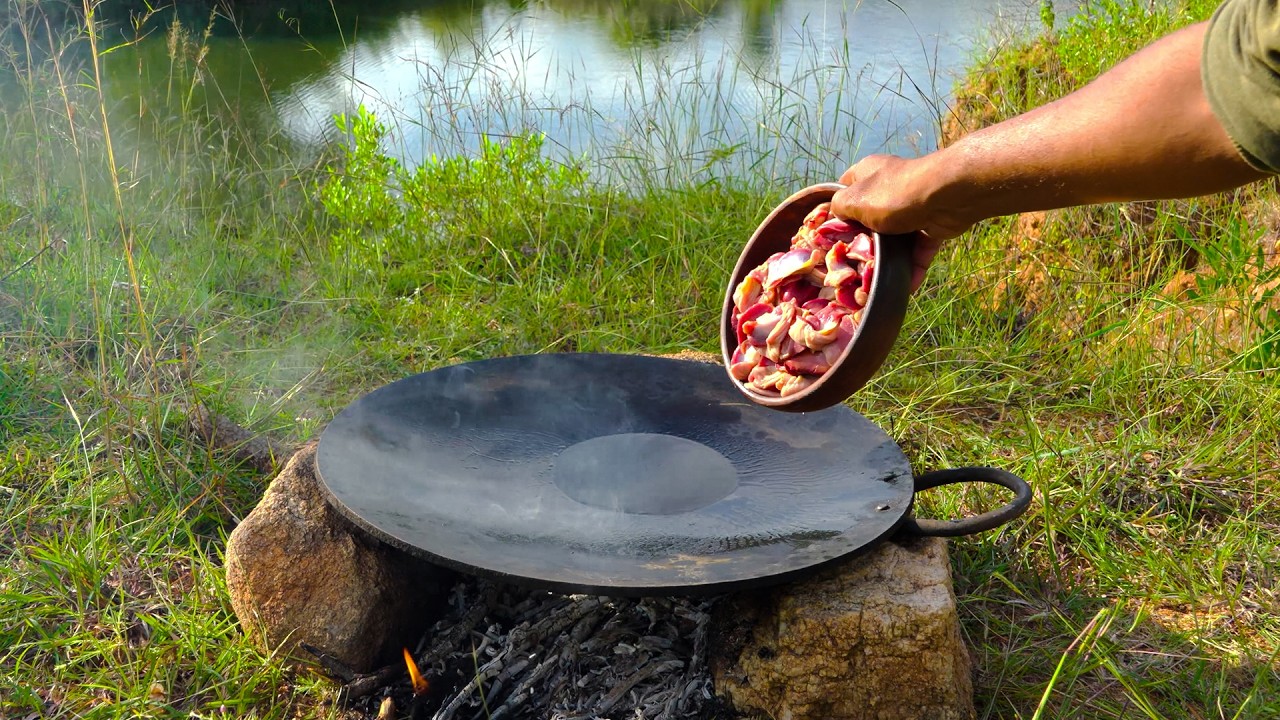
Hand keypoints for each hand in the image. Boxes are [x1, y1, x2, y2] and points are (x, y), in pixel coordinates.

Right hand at [831, 154, 969, 292]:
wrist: (945, 197)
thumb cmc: (893, 195)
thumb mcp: (855, 200)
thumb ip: (839, 208)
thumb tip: (836, 216)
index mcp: (867, 174)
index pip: (844, 190)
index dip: (835, 210)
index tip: (829, 233)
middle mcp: (889, 188)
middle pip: (869, 219)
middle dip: (863, 243)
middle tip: (852, 265)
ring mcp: (912, 207)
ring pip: (895, 238)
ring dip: (890, 260)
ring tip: (878, 281)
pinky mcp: (932, 224)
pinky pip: (919, 249)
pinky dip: (913, 267)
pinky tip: (906, 286)